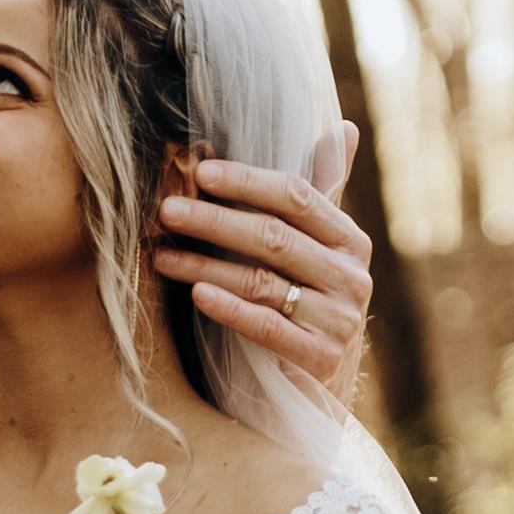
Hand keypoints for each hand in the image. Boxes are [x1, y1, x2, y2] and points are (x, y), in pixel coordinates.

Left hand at [153, 121, 370, 391]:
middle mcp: (353, 277)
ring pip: (262, 282)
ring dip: (204, 266)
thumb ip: (323, 192)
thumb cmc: (306, 305)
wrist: (317, 387)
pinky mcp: (321, 359)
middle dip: (215, 221)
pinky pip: (267, 327)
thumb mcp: (317, 248)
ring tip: (161, 256)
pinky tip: (195, 295)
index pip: (298, 196)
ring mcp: (340, 321)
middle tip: (166, 210)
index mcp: (350, 240)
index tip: (200, 172)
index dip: (248, 181)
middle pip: (274, 237)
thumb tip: (343, 125)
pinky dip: (230, 309)